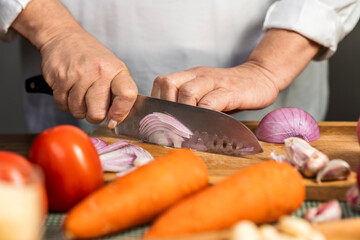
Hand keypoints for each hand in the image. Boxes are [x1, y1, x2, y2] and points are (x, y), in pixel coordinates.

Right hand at [40, 28, 136, 126]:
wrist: (62, 36)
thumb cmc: (90, 55)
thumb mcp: (112, 67)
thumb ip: (117, 92)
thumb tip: (116, 119)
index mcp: (116, 70)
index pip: (127, 95)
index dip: (121, 112)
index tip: (114, 118)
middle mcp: (99, 72)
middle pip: (97, 112)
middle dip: (94, 116)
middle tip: (92, 107)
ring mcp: (78, 75)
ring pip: (78, 111)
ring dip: (78, 109)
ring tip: (79, 93)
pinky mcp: (60, 78)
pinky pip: (63, 105)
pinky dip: (65, 103)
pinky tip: (68, 91)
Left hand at [151, 29, 320, 111]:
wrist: (260, 77)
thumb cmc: (229, 90)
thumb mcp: (205, 92)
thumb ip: (189, 101)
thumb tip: (169, 124)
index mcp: (190, 75)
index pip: (162, 82)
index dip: (156, 102)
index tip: (157, 120)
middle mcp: (198, 75)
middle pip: (168, 84)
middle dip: (165, 107)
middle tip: (170, 125)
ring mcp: (214, 82)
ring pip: (187, 91)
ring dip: (183, 111)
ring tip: (186, 126)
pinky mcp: (230, 91)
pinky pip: (211, 102)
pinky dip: (203, 115)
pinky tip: (204, 124)